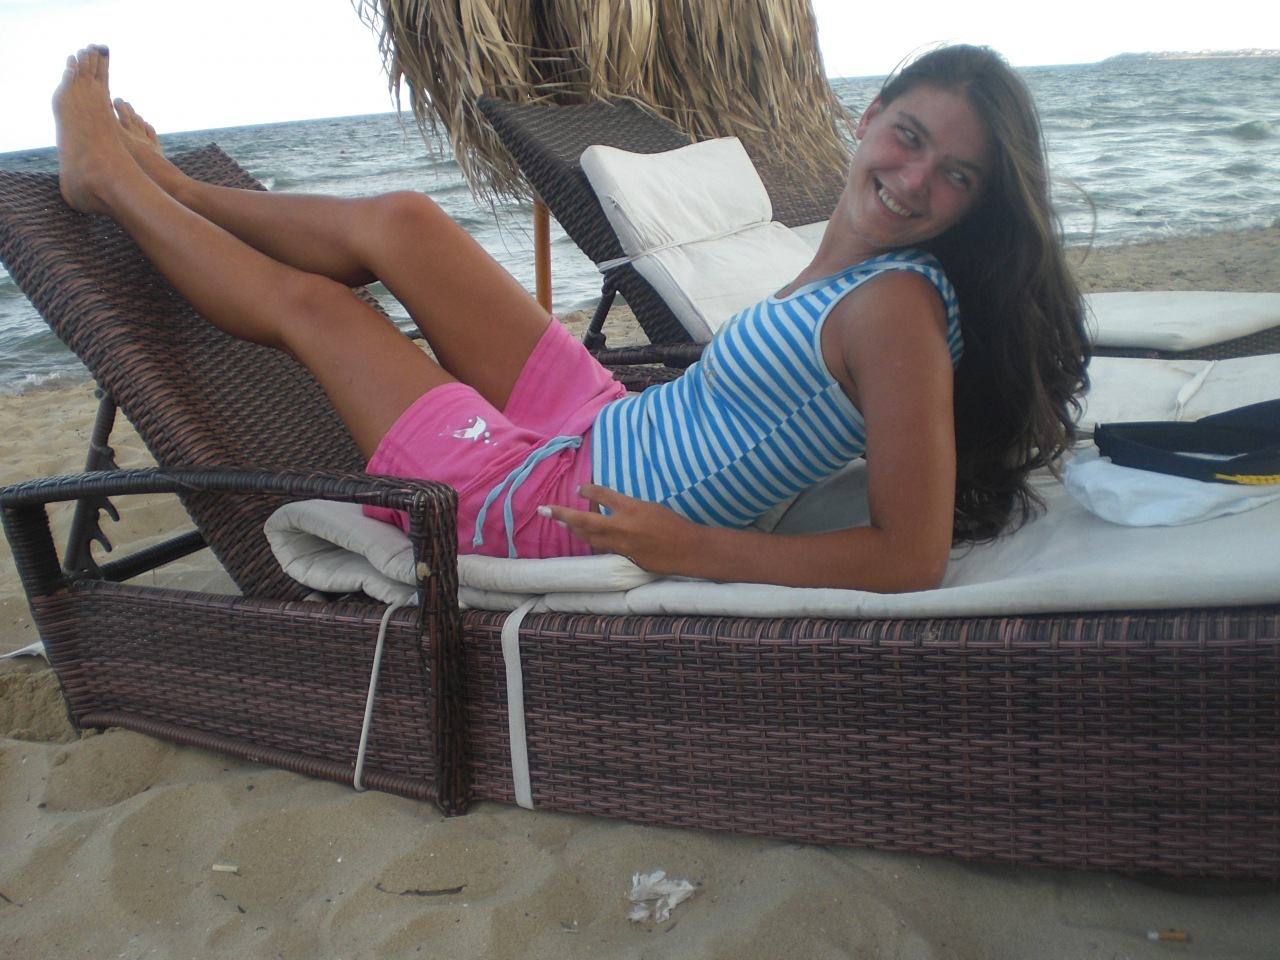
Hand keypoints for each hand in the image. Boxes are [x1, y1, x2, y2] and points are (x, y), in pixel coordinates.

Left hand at [539, 484, 701, 574]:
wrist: (688, 550)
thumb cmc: (674, 525)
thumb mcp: (651, 507)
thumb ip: (628, 506)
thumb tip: (611, 505)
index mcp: (631, 509)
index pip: (602, 495)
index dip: (588, 490)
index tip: (580, 488)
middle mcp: (622, 527)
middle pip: (584, 520)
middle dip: (562, 514)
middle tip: (545, 510)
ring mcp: (622, 545)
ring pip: (589, 537)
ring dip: (573, 529)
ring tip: (560, 522)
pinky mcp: (625, 558)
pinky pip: (603, 549)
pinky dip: (593, 541)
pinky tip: (586, 537)